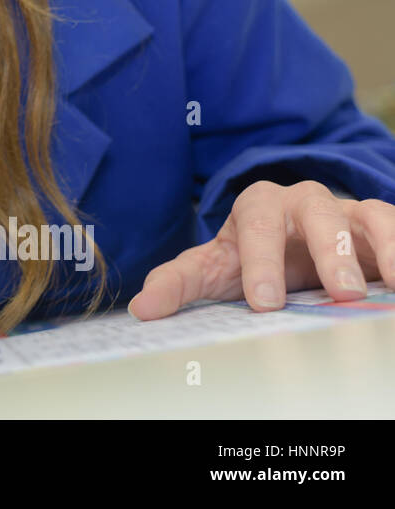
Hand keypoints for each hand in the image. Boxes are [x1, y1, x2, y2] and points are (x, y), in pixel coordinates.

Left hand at [127, 180, 394, 319]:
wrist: (286, 247)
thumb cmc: (247, 258)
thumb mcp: (211, 270)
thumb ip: (177, 285)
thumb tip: (142, 310)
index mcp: (255, 207)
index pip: (255, 224)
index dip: (260, 260)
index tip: (264, 303)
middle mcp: (302, 201)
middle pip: (315, 210)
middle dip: (327, 249)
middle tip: (339, 294)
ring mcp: (344, 211)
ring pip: (365, 215)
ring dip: (377, 248)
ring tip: (383, 290)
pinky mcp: (375, 226)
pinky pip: (393, 226)